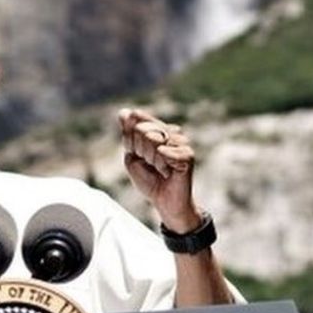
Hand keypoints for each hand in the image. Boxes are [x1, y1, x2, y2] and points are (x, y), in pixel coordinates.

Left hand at [118, 108, 201, 232]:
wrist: (164, 200)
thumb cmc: (149, 179)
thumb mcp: (132, 156)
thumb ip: (128, 134)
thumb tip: (124, 112)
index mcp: (157, 130)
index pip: (135, 120)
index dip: (130, 140)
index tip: (136, 154)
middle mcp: (171, 132)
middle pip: (142, 129)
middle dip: (140, 151)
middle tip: (150, 164)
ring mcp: (181, 142)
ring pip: (153, 140)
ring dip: (151, 160)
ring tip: (160, 169)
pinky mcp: (188, 154)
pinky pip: (163, 152)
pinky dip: (160, 166)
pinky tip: (168, 173)